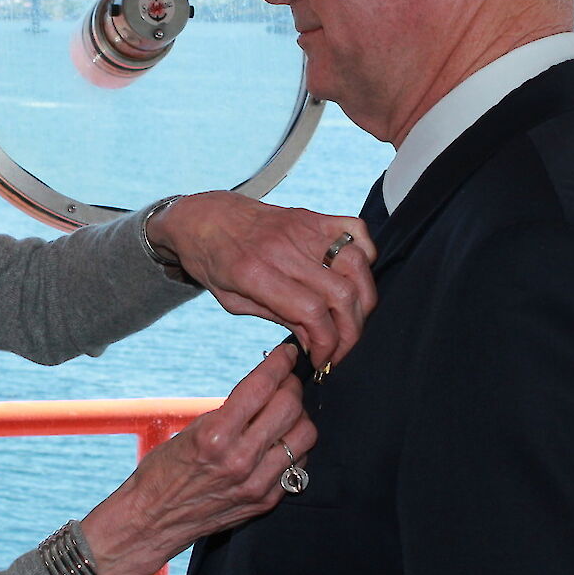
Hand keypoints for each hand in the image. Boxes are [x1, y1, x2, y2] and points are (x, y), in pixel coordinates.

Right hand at [77, 343, 317, 574]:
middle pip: (290, 407)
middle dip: (291, 386)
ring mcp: (256, 483)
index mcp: (216, 435)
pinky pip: (300, 465)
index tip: (287, 353)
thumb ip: (230, 412)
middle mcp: (240, 459)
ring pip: (304, 436)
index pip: (261, 387)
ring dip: (299, 417)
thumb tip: (265, 386)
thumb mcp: (191, 430)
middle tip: (286, 382)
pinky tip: (282, 441)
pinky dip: (296, 447)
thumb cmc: (164, 470)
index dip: (279, 363)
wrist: (153, 520)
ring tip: (286, 413)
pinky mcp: (265, 501)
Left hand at [145, 191, 375, 367]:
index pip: (311, 313)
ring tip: (351, 319)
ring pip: (357, 264)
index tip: (325, 359)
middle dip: (351, 331)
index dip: (327, 344)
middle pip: (342, 293)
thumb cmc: (215, 262)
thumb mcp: (234, 302)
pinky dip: (367, 256)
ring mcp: (303, 228)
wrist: (206, 217)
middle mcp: (284, 249)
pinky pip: (357, 230)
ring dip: (364, 299)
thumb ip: (279, 319)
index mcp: (255, 273)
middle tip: (343, 348)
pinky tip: (354, 278)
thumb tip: (318, 343)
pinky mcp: (315, 216)